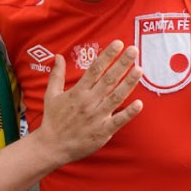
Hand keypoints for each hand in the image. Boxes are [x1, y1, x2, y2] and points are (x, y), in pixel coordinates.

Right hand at [33, 40, 142, 165]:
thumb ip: (56, 75)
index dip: (107, 55)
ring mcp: (96, 117)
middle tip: (134, 50)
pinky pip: (118, 121)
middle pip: (108, 79)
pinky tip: (140, 103)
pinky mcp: (102, 132)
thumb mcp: (51, 95)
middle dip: (122, 63)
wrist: (52, 146)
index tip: (118, 44)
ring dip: (128, 83)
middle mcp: (88, 102)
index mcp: (78, 92)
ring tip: (139, 69)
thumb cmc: (53, 119)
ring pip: (116, 97)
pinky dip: (129, 113)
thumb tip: (58, 56)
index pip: (95, 69)